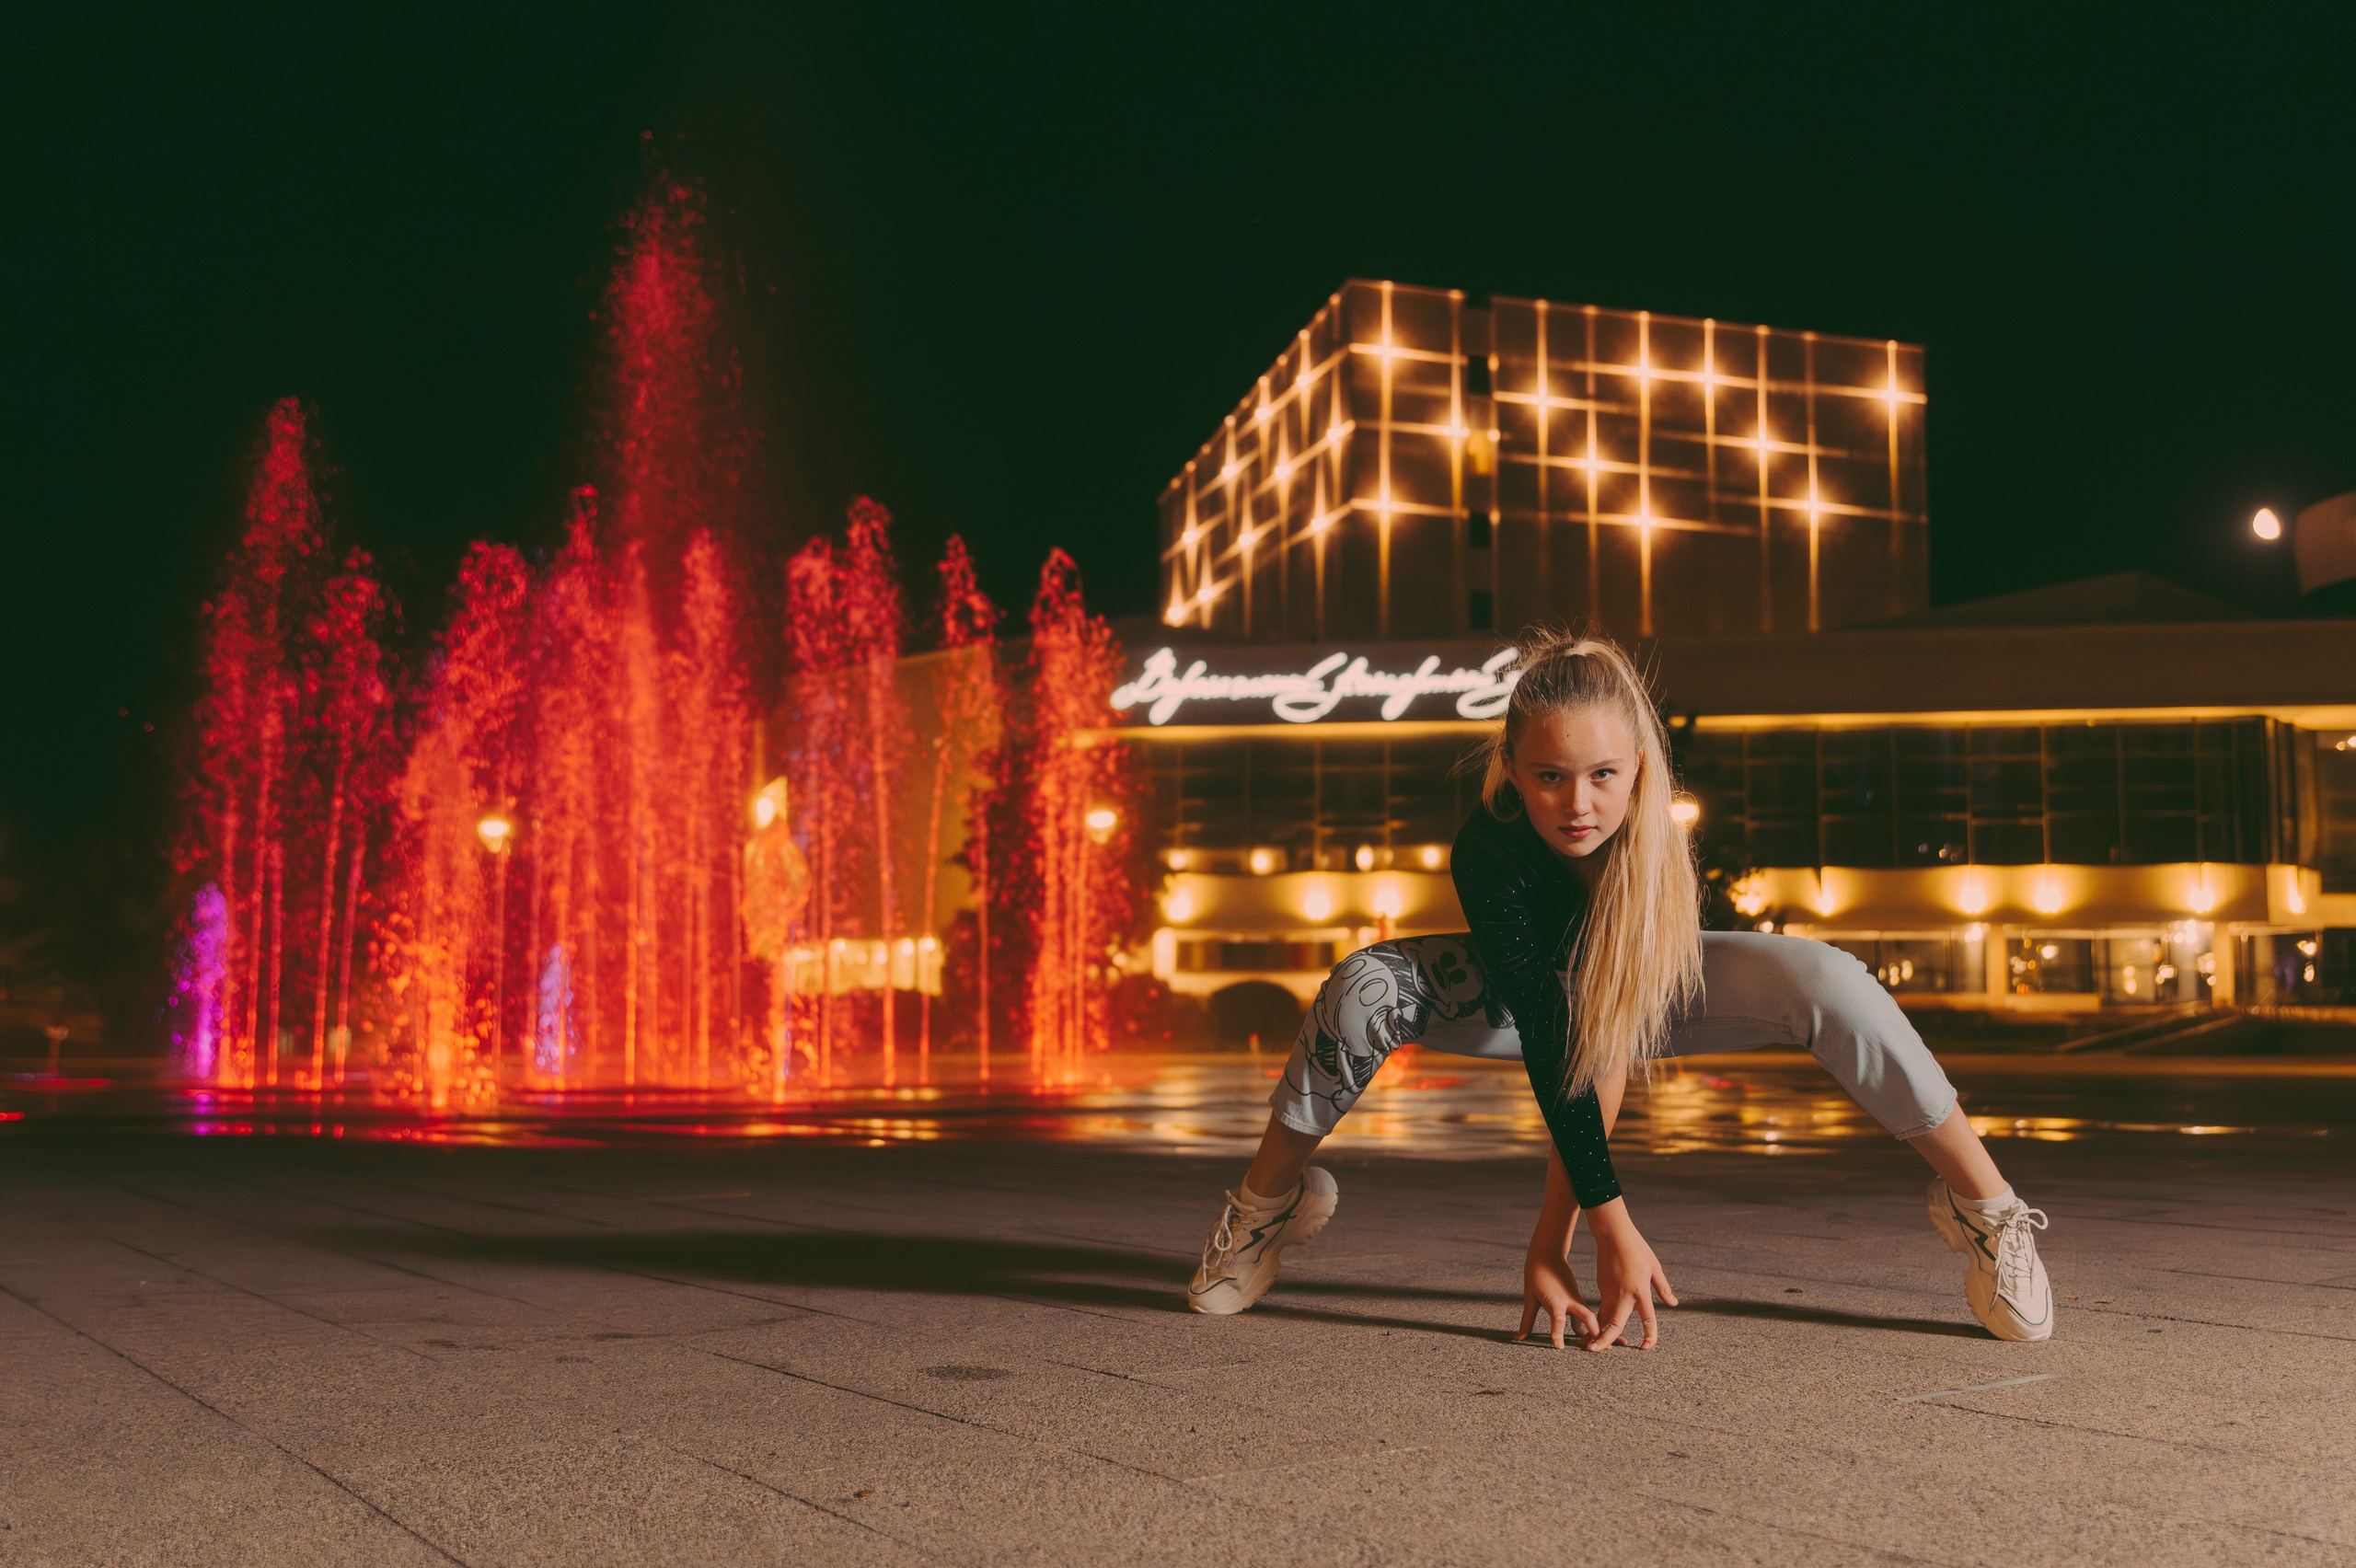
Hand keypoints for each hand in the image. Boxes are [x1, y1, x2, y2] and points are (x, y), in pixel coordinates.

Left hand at [1516, 1247, 1599, 1347]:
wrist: (1548, 1254)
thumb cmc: (1536, 1275)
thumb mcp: (1530, 1298)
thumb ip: (1527, 1321)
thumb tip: (1519, 1338)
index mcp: (1554, 1300)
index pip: (1557, 1319)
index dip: (1557, 1333)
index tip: (1559, 1347)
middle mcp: (1570, 1301)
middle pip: (1586, 1317)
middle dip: (1594, 1332)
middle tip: (1601, 1349)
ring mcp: (1576, 1300)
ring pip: (1591, 1317)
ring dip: (1599, 1330)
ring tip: (1613, 1346)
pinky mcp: (1578, 1300)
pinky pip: (1587, 1315)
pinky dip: (1593, 1326)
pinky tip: (1599, 1337)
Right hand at [1585, 1200, 1677, 1350]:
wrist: (1613, 1234)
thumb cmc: (1636, 1248)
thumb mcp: (1655, 1268)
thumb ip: (1663, 1288)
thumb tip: (1673, 1304)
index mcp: (1640, 1291)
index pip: (1647, 1319)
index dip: (1650, 1335)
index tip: (1647, 1348)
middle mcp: (1623, 1295)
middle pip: (1613, 1323)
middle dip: (1604, 1340)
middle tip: (1595, 1351)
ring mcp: (1608, 1291)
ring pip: (1602, 1316)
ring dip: (1598, 1331)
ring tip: (1591, 1345)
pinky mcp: (1601, 1286)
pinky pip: (1600, 1306)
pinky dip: (1599, 1318)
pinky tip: (1598, 1325)